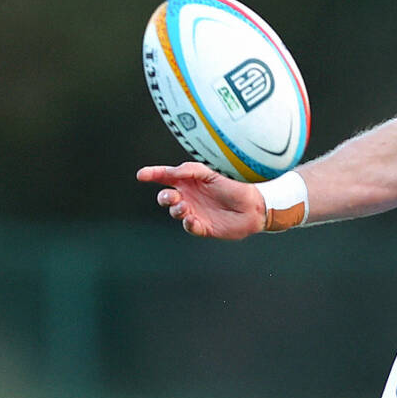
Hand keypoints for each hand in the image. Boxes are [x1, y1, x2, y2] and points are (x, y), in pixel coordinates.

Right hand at [136, 163, 264, 238]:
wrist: (255, 205)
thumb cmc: (236, 185)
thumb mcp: (212, 172)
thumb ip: (191, 170)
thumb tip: (172, 173)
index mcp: (190, 180)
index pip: (167, 176)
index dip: (153, 174)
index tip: (141, 175)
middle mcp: (190, 196)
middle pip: (166, 196)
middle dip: (164, 197)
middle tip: (172, 197)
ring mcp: (195, 211)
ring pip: (175, 212)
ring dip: (176, 209)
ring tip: (185, 206)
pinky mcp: (203, 227)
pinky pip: (189, 226)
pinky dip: (187, 223)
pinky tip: (191, 219)